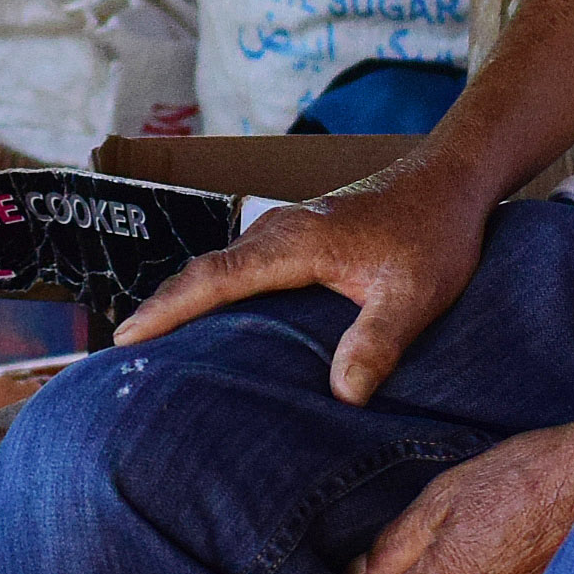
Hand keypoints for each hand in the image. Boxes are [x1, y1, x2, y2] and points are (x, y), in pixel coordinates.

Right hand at [116, 164, 490, 405]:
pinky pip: (241, 265)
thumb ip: (378, 341)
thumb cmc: (435, 234)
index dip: (168, 310)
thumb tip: (342, 395)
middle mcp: (278, 230)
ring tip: (156, 341)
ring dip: (185, 298)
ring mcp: (286, 228)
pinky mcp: (298, 235)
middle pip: (203, 272)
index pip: (214, 280)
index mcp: (293, 243)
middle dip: (160, 308)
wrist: (452, 179)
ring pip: (220, 266)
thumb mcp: (416, 295)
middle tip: (122, 352)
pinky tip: (217, 317)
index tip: (127, 337)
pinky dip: (214, 289)